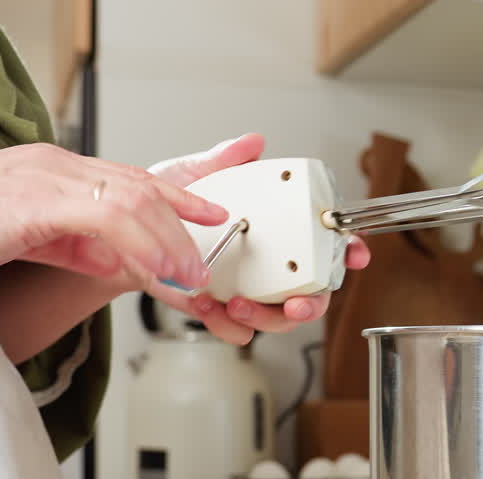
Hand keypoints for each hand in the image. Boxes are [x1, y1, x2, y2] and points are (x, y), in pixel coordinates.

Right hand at [0, 142, 224, 285]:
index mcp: (56, 171)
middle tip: (203, 265)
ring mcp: (48, 178)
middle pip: (140, 187)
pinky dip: (140, 244)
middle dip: (183, 225)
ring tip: (187, 274)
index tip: (211, 213)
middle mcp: (57, 166)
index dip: (178, 195)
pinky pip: (106, 218)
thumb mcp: (31, 239)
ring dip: (168, 241)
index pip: (130, 177)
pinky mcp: (37, 201)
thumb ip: (77, 246)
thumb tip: (120, 261)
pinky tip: (155, 268)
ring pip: (133, 201)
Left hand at [138, 134, 370, 343]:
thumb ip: (224, 161)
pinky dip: (226, 325)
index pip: (324, 243)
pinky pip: (236, 331)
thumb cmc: (164, 207)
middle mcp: (268, 266)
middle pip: (311, 293)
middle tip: (296, 304)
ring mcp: (248, 291)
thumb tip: (250, 144)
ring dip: (263, 318)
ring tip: (236, 305)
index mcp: (274, 233)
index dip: (348, 250)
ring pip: (277, 319)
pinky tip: (208, 306)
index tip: (355, 255)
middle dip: (310, 304)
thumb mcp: (193, 176)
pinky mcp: (220, 309)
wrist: (127, 234)